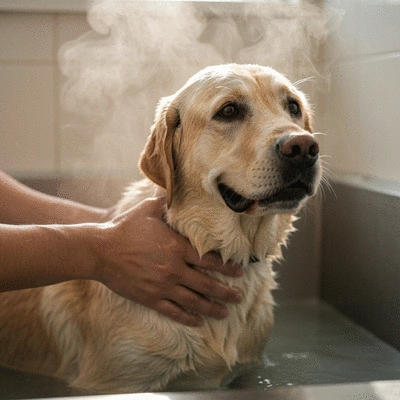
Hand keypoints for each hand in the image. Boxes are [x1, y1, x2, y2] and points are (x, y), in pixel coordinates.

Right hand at [92, 197, 242, 326]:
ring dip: (211, 308)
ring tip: (224, 313)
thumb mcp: (148, 210)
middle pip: (207, 284)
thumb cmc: (125, 228)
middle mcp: (174, 269)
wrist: (100, 251)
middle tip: (239, 297)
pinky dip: (187, 318)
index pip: (209, 260)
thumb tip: (179, 190)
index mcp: (177, 248)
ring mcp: (162, 286)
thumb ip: (167, 202)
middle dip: (226, 292)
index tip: (240, 272)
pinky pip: (173, 311)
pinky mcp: (150, 298)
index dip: (227, 267)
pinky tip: (198, 322)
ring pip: (193, 301)